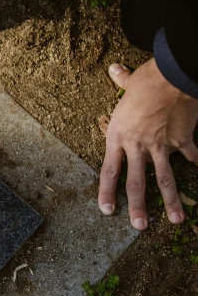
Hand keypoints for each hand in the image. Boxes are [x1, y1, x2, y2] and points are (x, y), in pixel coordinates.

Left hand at [99, 59, 197, 228]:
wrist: (172, 78)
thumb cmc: (147, 79)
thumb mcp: (128, 83)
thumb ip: (121, 80)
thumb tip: (115, 69)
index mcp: (118, 135)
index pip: (109, 170)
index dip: (107, 192)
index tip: (107, 210)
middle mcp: (137, 145)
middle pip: (135, 182)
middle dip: (137, 207)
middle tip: (138, 226)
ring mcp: (161, 146)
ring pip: (164, 179)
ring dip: (171, 201)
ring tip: (175, 220)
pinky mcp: (182, 141)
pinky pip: (191, 157)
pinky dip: (196, 164)